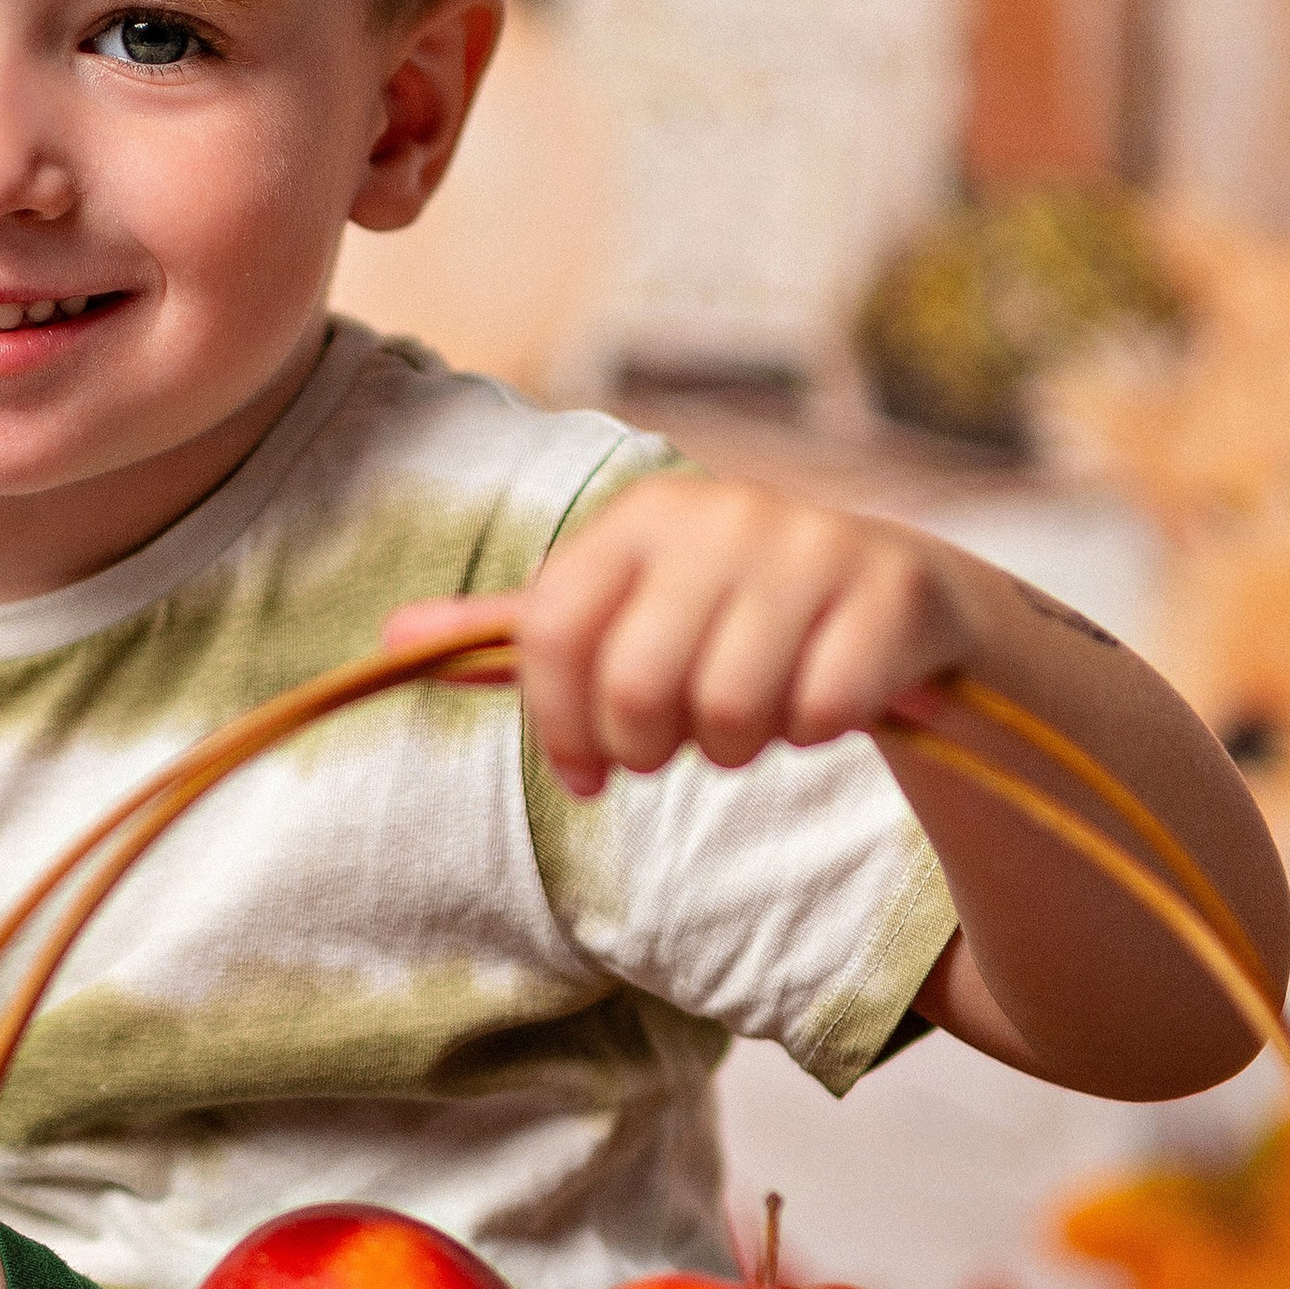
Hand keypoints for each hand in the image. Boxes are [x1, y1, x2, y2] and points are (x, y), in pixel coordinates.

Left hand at [384, 474, 974, 796]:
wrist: (898, 603)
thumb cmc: (735, 620)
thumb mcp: (627, 614)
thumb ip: (519, 632)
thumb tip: (391, 637)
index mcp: (640, 517)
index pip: (552, 632)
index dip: (558, 725)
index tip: (584, 774)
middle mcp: (722, 514)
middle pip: (636, 687)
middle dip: (649, 749)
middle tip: (678, 746)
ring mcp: (812, 547)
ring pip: (730, 711)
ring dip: (735, 748)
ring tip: (752, 721)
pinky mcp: (890, 592)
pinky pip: (821, 710)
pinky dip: (814, 731)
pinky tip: (822, 704)